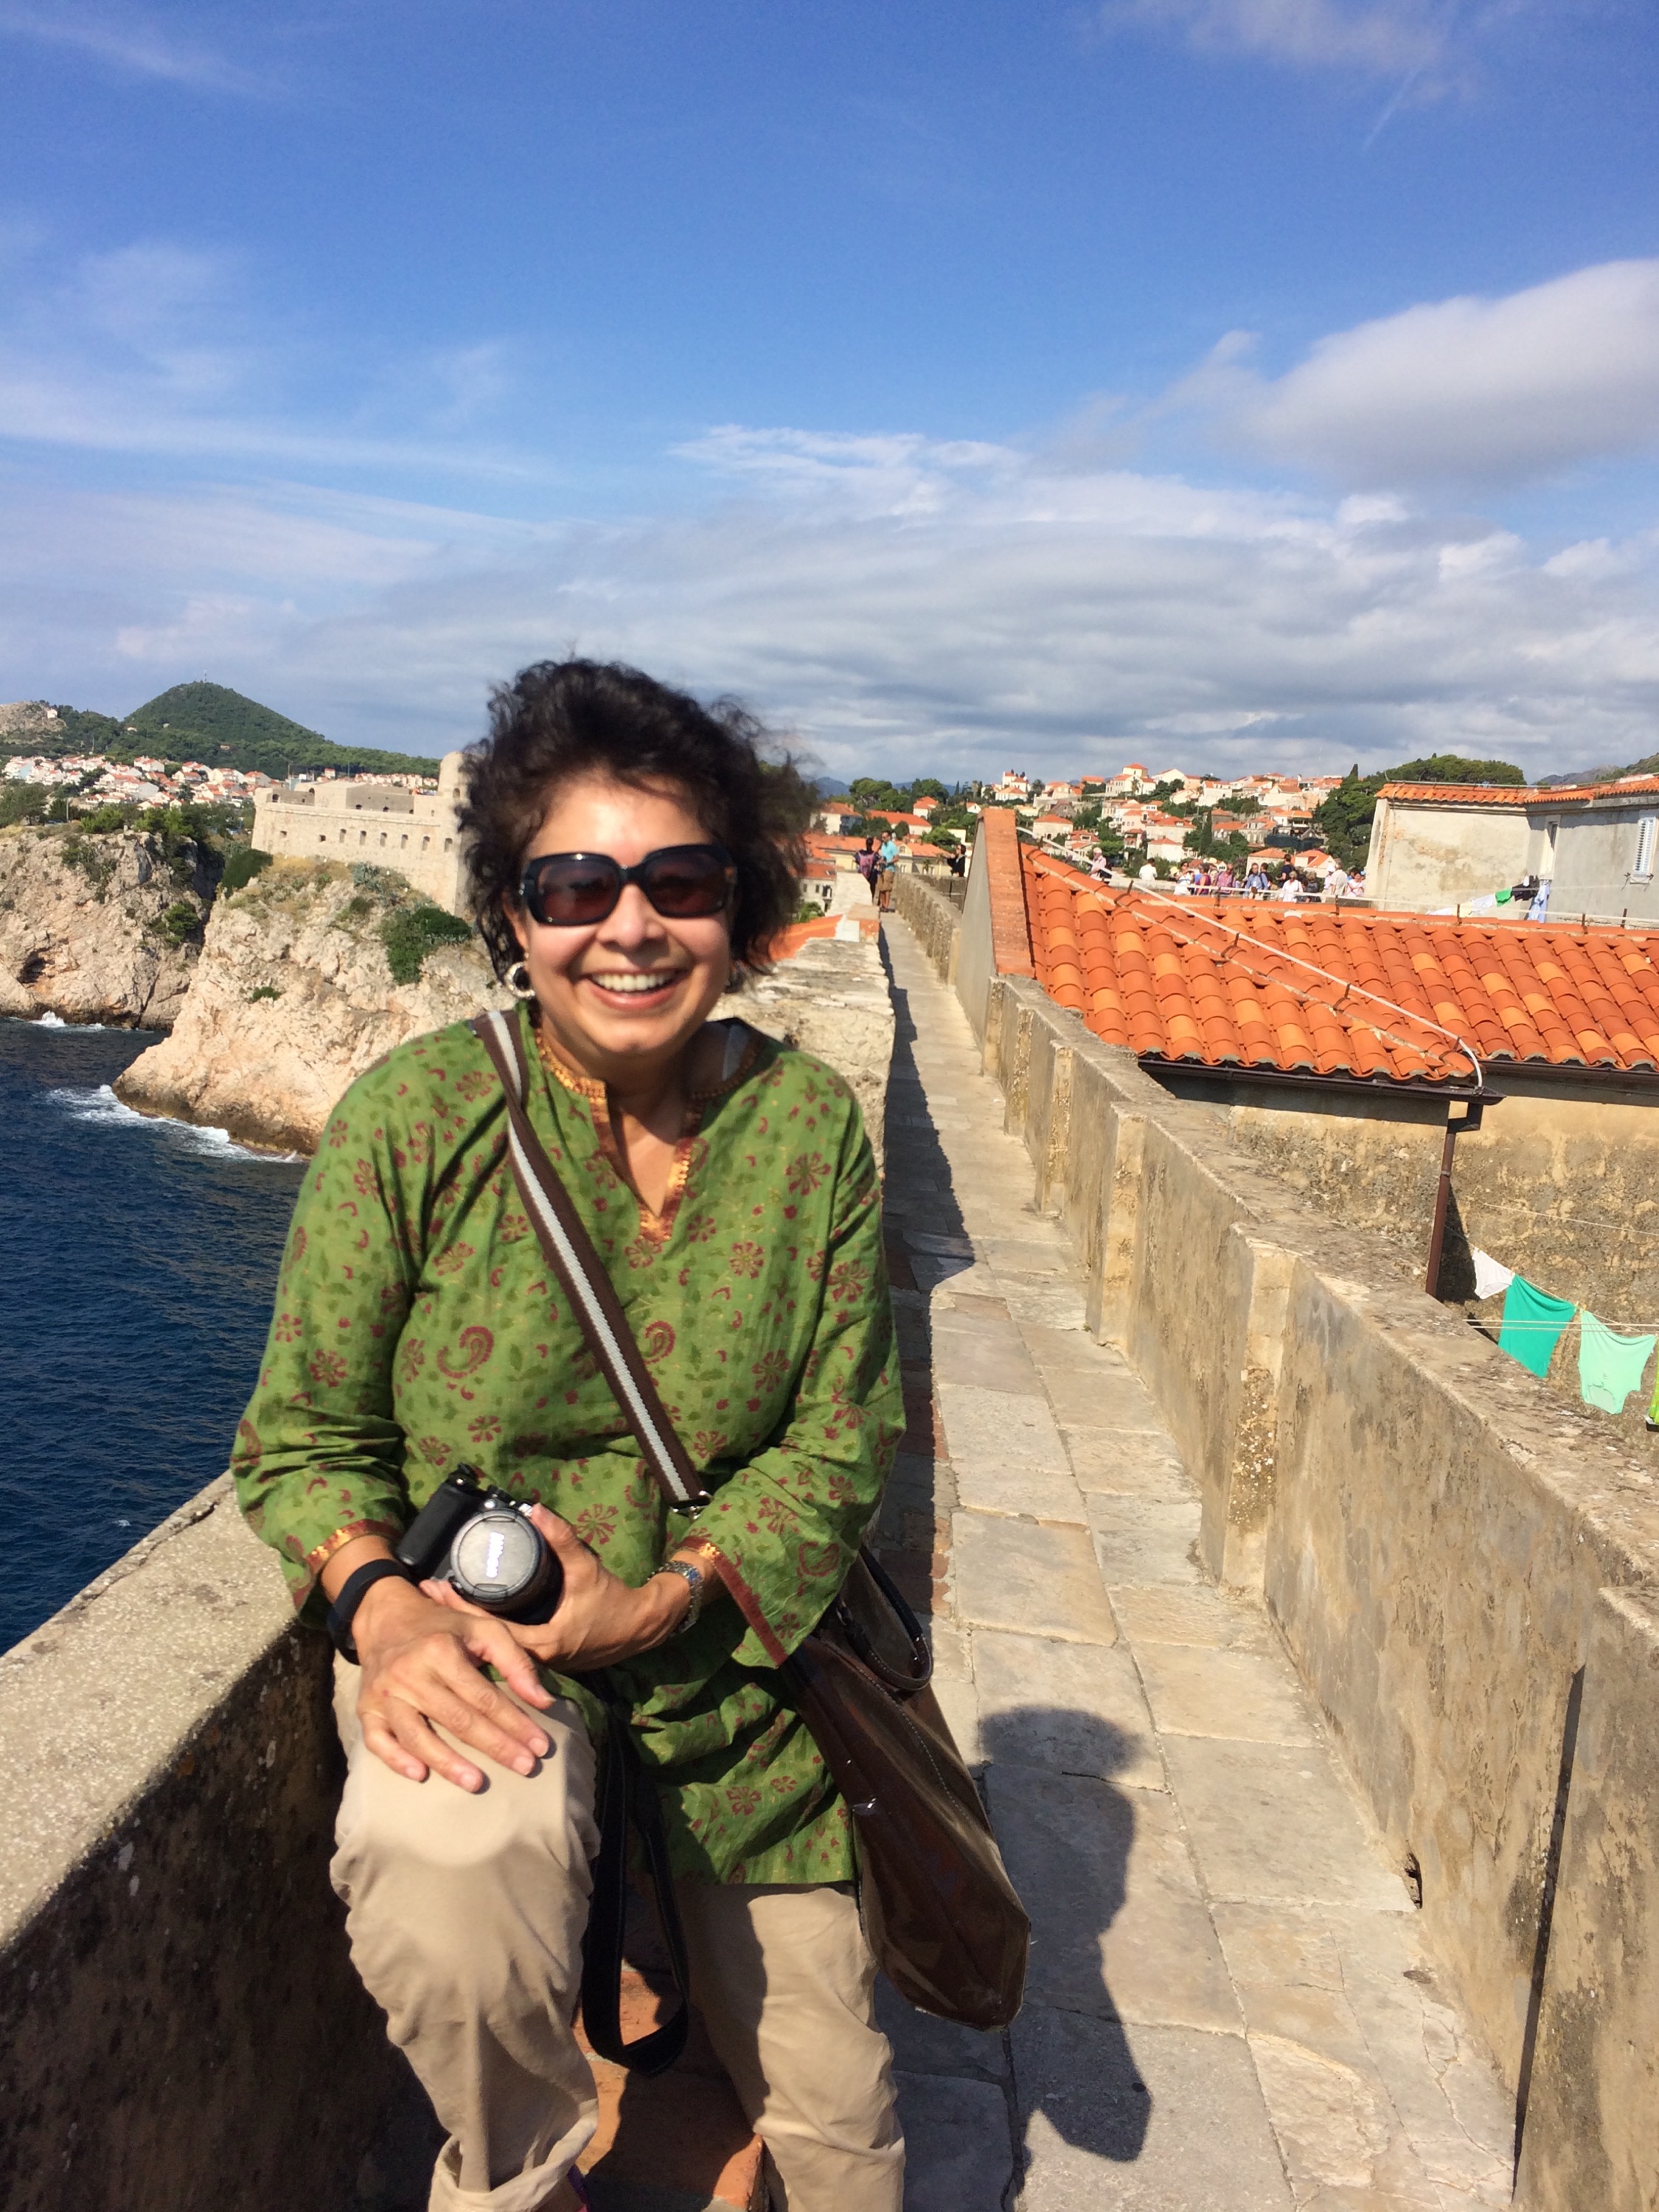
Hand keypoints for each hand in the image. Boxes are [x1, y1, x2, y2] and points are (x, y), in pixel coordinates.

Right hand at [351, 1571, 555, 1792]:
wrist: (386, 1618)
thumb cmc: (442, 1628)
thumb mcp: (482, 1629)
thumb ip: (516, 1662)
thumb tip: (543, 1702)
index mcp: (441, 1651)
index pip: (484, 1697)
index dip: (515, 1723)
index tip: (540, 1745)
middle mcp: (410, 1674)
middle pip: (457, 1719)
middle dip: (495, 1746)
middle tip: (525, 1767)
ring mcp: (384, 1695)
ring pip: (417, 1736)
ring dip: (448, 1763)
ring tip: (477, 1783)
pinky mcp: (365, 1709)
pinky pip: (377, 1741)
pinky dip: (397, 1760)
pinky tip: (420, 1775)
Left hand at [423, 1505, 690, 1670]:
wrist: (641, 1627)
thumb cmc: (612, 1600)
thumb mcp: (586, 1567)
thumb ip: (561, 1539)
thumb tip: (535, 1510)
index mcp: (540, 1643)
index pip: (488, 1631)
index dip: (459, 1610)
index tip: (436, 1587)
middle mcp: (533, 1660)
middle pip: (482, 1643)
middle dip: (453, 1617)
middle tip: (425, 1593)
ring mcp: (536, 1665)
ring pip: (492, 1649)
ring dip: (466, 1626)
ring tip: (437, 1605)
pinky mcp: (540, 1660)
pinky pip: (503, 1650)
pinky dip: (484, 1633)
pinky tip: (468, 1619)